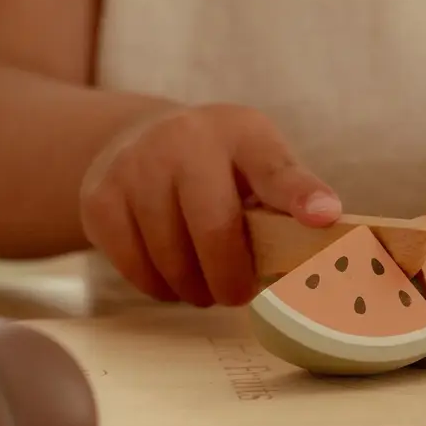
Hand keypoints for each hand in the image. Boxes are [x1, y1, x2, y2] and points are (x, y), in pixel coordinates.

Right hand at [79, 104, 340, 307]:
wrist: (138, 140)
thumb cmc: (217, 165)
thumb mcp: (257, 162)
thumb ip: (286, 199)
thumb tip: (325, 237)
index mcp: (241, 132)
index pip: (275, 167)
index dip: (300, 195)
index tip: (324, 216)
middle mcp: (185, 139)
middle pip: (215, 230)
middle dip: (230, 279)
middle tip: (236, 293)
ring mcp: (135, 165)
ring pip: (171, 260)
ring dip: (193, 289)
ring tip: (202, 280)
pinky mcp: (99, 198)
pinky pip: (135, 269)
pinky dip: (158, 286)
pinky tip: (168, 270)